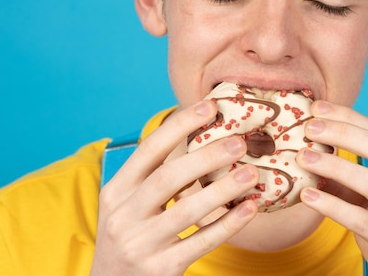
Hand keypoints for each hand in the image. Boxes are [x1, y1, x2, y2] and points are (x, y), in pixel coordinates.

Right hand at [90, 100, 258, 275]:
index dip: (180, 125)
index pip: (149, 150)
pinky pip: (201, 242)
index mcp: (116, 190)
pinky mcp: (161, 269)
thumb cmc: (130, 235)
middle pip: (169, 178)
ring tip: (251, 174)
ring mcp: (141, 244)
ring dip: (223, 189)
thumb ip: (153, 176)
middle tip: (239, 143)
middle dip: (206, 157)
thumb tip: (199, 138)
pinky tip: (249, 209)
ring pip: (187, 210)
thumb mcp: (127, 204)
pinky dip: (228, 224)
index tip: (210, 107)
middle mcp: (124, 215)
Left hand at [296, 101, 367, 275]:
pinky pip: (361, 220)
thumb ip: (357, 178)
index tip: (318, 108)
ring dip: (335, 165)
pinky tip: (308, 196)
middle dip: (343, 132)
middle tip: (309, 126)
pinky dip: (332, 205)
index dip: (349, 118)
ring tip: (303, 157)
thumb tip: (312, 152)